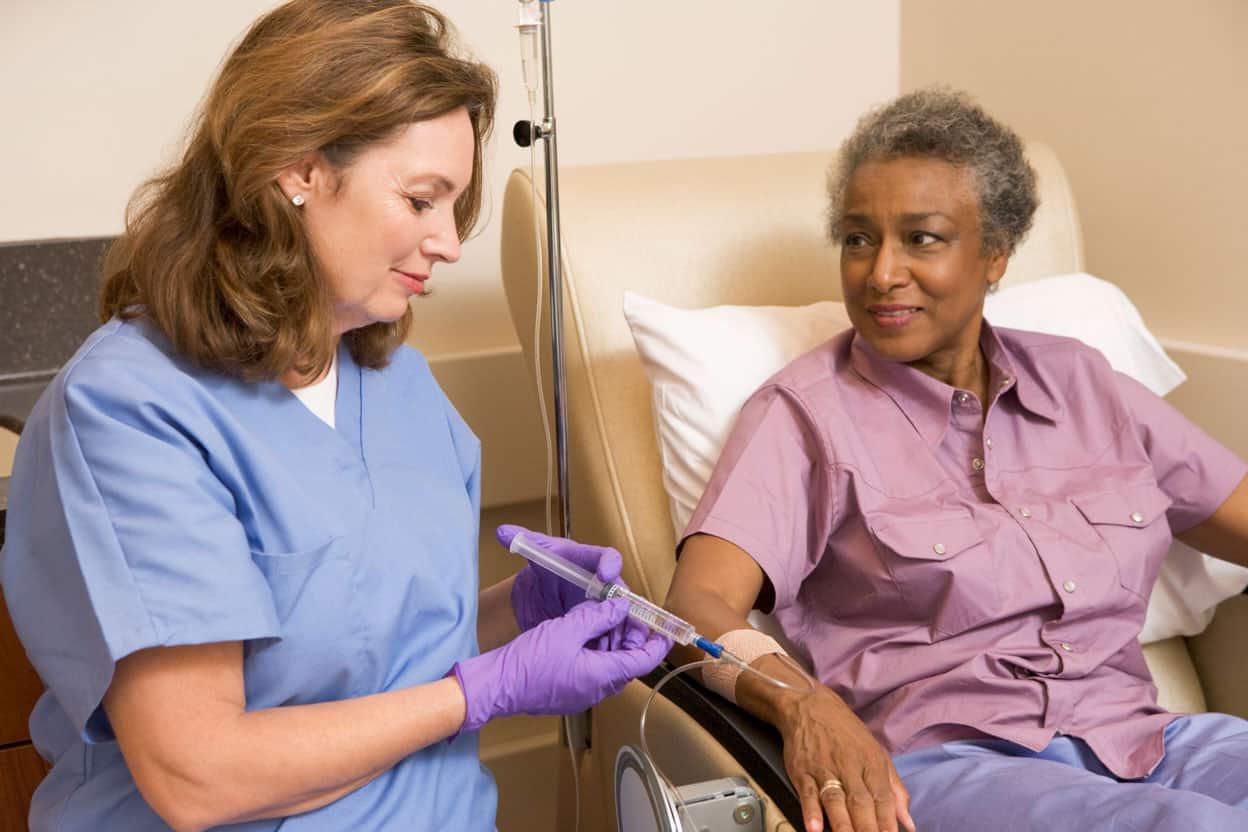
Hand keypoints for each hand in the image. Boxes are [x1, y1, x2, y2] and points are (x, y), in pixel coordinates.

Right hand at [453, 598, 670, 731]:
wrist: (496, 687)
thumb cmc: (528, 662)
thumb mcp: (566, 630)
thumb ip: (597, 617)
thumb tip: (620, 606)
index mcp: (602, 676)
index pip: (643, 661)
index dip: (657, 643)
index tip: (666, 629)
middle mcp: (597, 690)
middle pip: (626, 662)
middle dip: (629, 636)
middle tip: (627, 612)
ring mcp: (581, 694)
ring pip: (608, 665)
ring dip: (610, 642)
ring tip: (604, 616)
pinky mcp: (567, 692)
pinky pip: (591, 670)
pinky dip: (594, 651)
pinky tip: (583, 632)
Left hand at [499, 524, 625, 636]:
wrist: (542, 591)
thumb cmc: (546, 566)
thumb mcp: (536, 553)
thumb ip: (521, 541)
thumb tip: (502, 532)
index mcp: (590, 560)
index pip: (607, 557)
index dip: (609, 564)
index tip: (605, 574)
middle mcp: (604, 582)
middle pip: (624, 594)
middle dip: (626, 610)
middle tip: (626, 619)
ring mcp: (604, 605)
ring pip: (624, 619)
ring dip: (626, 633)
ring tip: (623, 648)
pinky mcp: (600, 624)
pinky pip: (613, 636)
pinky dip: (613, 648)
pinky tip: (610, 660)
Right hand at [777, 684, 914, 831]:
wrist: (810, 706)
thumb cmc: (847, 733)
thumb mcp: (877, 754)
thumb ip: (894, 790)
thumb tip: (909, 823)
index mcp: (872, 763)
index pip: (883, 799)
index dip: (888, 824)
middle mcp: (850, 767)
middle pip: (861, 803)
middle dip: (868, 830)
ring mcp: (824, 769)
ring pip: (836, 800)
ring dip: (842, 825)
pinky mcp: (802, 770)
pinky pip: (807, 793)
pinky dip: (811, 811)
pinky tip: (815, 828)